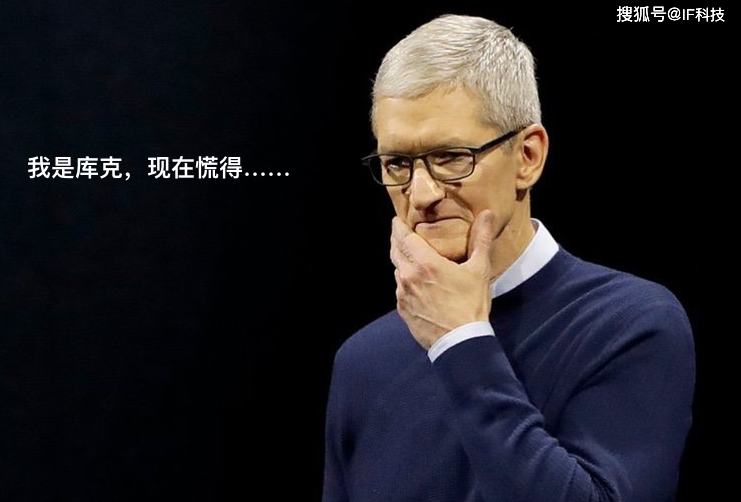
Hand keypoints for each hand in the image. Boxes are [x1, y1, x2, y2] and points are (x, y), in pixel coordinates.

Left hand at [390, 210, 495, 349]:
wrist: (460, 342)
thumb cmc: (470, 305)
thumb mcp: (479, 270)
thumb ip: (481, 239)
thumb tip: (487, 214)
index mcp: (424, 263)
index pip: (402, 236)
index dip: (398, 226)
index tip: (398, 219)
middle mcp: (407, 276)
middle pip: (395, 251)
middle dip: (397, 240)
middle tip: (404, 234)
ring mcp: (402, 294)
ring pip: (397, 271)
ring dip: (402, 262)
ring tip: (412, 259)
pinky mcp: (402, 310)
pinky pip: (400, 290)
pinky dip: (405, 282)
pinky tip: (417, 284)